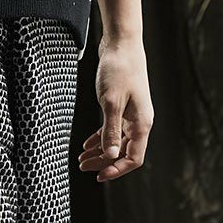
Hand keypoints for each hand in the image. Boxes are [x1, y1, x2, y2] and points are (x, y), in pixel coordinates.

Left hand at [78, 39, 153, 181]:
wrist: (122, 46)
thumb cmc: (118, 71)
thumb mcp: (111, 103)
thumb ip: (110, 131)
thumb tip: (109, 156)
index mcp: (142, 124)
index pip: (134, 158)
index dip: (117, 169)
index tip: (99, 176)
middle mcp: (139, 122)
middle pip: (124, 152)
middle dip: (104, 162)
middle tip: (83, 167)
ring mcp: (131, 115)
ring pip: (117, 141)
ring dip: (100, 152)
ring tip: (81, 158)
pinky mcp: (123, 107)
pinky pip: (113, 129)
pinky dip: (100, 138)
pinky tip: (87, 144)